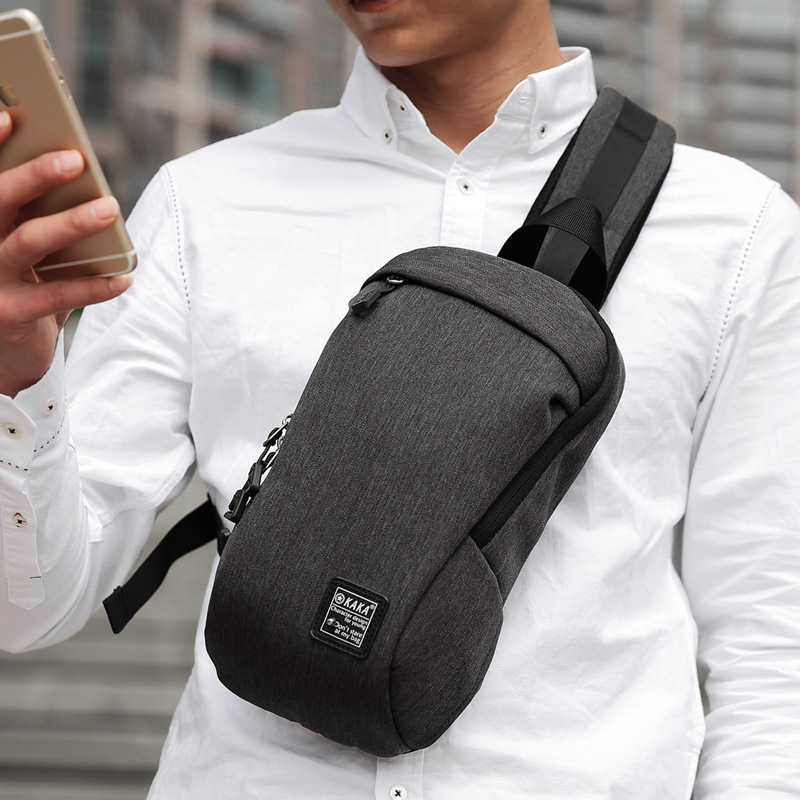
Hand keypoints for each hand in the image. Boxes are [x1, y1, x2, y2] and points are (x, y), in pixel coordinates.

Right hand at [0, 110, 130, 396]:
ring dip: (72, 223)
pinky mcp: (9, 313)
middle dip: (35, 176)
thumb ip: (37, 215)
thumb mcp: (24, 246)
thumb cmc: (23, 284)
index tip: (9, 117)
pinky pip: (57, 295)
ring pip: (28, 242)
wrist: (6, 351)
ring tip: (109, 209)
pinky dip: (94, 286)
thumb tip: (77, 175)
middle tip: (75, 160)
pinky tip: (124, 279)